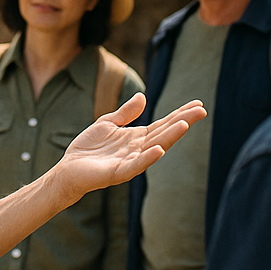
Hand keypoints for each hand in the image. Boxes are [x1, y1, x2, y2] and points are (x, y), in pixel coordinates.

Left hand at [55, 95, 205, 206]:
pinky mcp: (118, 172)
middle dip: (182, 122)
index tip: (198, 104)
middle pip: (164, 133)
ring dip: (169, 137)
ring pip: (154, 147)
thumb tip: (143, 97)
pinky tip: (159, 150)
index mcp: (137, 137)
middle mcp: (138, 149)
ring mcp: (130, 161)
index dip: (180, 114)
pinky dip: (148, 158)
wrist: (69, 168)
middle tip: (202, 111)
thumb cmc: (89, 147)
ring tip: (185, 124)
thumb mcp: (107, 123)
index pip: (162, 124)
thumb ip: (125, 113)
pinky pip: (136, 165)